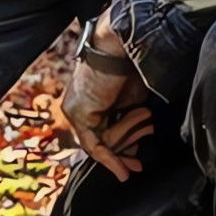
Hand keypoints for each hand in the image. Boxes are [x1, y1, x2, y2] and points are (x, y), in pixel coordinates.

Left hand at [61, 28, 155, 181]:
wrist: (121, 45)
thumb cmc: (132, 66)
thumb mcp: (133, 100)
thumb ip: (129, 120)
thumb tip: (136, 143)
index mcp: (92, 101)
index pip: (103, 131)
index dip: (122, 148)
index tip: (137, 162)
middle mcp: (79, 106)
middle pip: (100, 139)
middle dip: (121, 156)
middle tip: (137, 167)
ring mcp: (75, 109)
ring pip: (101, 142)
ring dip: (125, 145)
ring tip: (140, 140)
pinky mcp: (77, 113)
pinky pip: (93, 143)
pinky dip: (109, 158)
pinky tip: (122, 170)